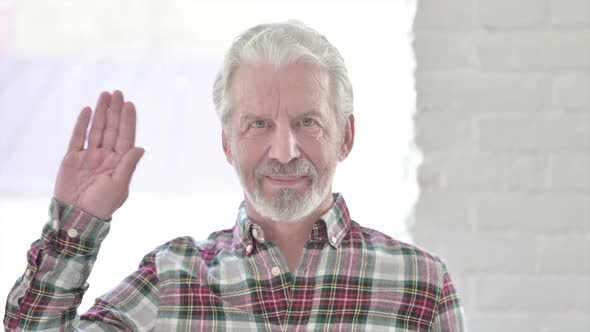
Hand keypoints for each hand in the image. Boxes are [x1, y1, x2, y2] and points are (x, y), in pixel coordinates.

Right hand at [53, 91, 144, 219]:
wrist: (77, 216)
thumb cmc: (102, 205)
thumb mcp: (118, 186)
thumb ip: (128, 165)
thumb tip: (140, 147)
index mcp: (120, 163)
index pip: (126, 137)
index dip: (128, 120)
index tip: (130, 104)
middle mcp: (106, 156)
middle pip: (112, 129)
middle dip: (115, 111)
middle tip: (118, 92)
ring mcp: (89, 156)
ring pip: (97, 129)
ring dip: (101, 112)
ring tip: (105, 95)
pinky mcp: (73, 158)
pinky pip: (78, 137)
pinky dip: (82, 124)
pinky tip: (88, 110)